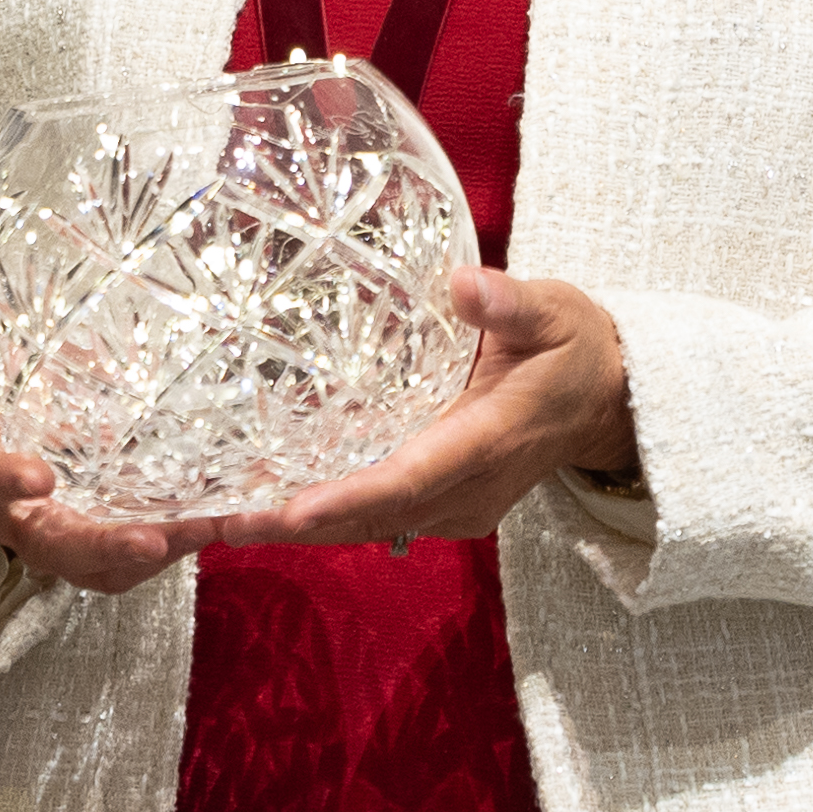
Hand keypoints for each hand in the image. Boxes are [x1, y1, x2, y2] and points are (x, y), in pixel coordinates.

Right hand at [0, 262, 193, 595]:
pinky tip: (230, 517)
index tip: (40, 476)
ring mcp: (76, 527)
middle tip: (148, 539)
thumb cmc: (4, 384)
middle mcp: (26, 511)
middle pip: (54, 545)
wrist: (37, 409)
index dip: (7, 482)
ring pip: (107, 562)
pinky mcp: (120, 528)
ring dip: (156, 553)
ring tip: (204, 531)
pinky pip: (149, 550)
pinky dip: (187, 538)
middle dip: (100, 547)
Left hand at [205, 269, 631, 550]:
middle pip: (368, 516)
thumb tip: (462, 285)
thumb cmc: (574, 348)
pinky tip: (255, 503)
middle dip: (288, 523)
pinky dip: (315, 514)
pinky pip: (372, 515)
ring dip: (289, 526)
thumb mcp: (554, 312)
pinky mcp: (440, 504)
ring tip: (207, 521)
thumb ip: (510, 302)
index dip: (348, 497)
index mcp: (488, 442)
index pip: (410, 478)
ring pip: (363, 524)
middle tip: (207, 521)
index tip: (290, 511)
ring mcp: (453, 505)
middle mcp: (466, 489)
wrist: (606, 402)